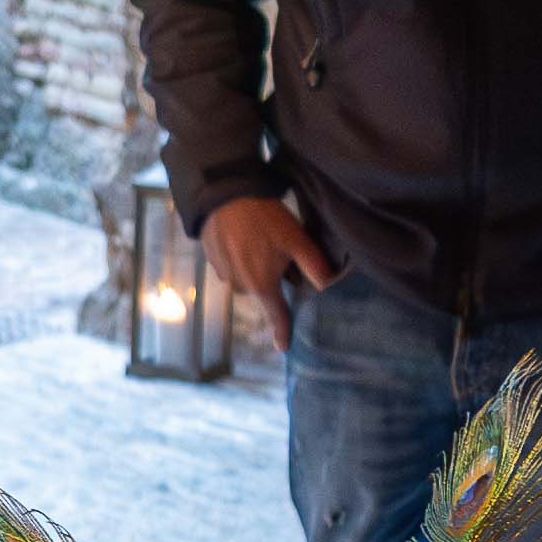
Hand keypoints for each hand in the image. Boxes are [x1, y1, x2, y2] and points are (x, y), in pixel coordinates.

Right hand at [198, 195, 330, 343]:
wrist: (224, 194)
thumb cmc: (264, 219)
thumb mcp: (297, 239)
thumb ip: (315, 266)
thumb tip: (329, 286)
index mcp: (263, 285)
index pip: (277, 315)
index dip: (282, 332)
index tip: (284, 347)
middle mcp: (240, 286)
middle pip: (263, 292)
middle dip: (271, 279)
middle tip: (278, 252)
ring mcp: (223, 274)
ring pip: (246, 278)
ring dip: (254, 267)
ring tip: (260, 240)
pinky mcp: (212, 260)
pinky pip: (231, 267)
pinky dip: (239, 257)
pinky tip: (244, 237)